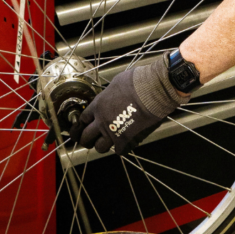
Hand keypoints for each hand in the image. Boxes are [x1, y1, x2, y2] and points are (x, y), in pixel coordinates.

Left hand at [71, 55, 188, 155]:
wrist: (153, 90)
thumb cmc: (137, 82)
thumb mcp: (116, 83)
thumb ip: (109, 94)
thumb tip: (110, 96)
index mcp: (98, 105)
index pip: (82, 119)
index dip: (81, 125)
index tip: (82, 128)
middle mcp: (101, 120)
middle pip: (86, 137)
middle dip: (86, 140)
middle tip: (89, 141)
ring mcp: (112, 132)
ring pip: (99, 147)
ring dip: (102, 145)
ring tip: (107, 143)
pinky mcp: (126, 140)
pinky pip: (118, 151)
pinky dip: (120, 148)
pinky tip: (124, 143)